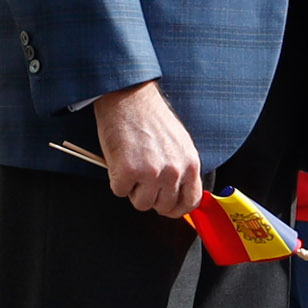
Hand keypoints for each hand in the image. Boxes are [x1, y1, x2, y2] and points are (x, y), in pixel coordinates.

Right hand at [92, 81, 203, 218]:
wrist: (129, 99)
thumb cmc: (150, 117)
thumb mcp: (179, 143)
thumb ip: (181, 168)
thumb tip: (176, 191)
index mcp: (190, 163)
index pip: (190, 202)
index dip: (177, 208)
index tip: (168, 207)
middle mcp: (173, 171)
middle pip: (164, 207)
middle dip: (151, 197)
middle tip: (143, 179)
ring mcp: (151, 174)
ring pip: (141, 203)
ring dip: (133, 190)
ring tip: (132, 166)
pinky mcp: (127, 172)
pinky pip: (120, 191)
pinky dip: (116, 179)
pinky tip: (120, 160)